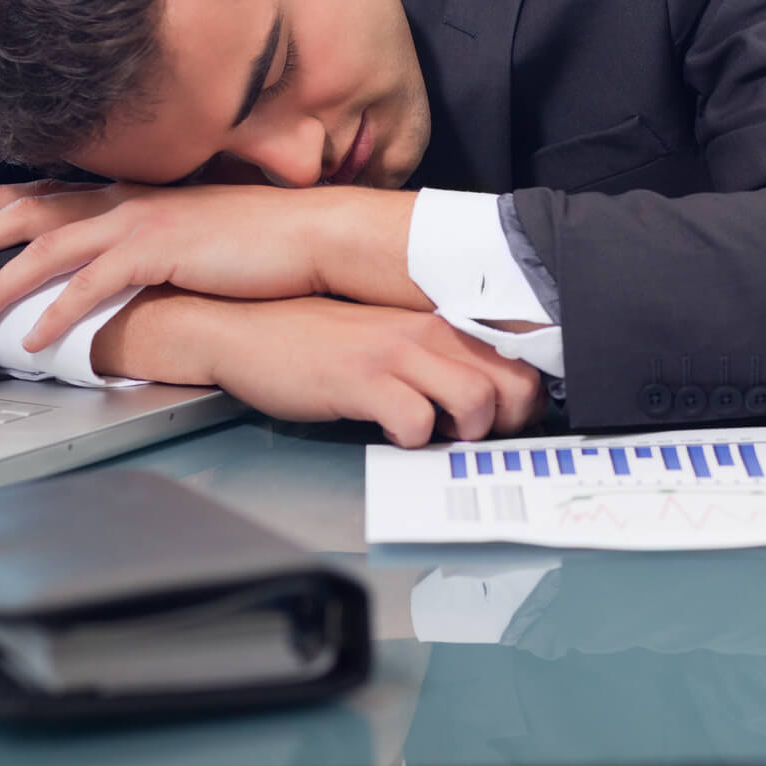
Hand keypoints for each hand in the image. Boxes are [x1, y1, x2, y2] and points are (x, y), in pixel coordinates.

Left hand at [0, 178, 335, 338]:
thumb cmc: (269, 236)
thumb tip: (144, 258)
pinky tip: (33, 340)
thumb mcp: (203, 228)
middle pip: (34, 215)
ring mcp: (140, 224)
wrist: (312, 232)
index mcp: (139, 194)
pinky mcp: (156, 252)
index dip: (4, 197)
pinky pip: (90, 288)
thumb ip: (165, 237)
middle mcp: (129, 201)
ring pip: (47, 252)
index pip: (56, 193)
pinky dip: (56, 314)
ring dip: (0, 285)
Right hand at [99, 290, 543, 445]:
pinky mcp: (361, 378)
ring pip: (478, 402)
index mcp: (439, 325)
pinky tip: (388, 433)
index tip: (498, 427)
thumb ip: (434, 366)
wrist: (243, 330)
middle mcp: (427, 333)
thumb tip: (479, 409)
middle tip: (468, 438)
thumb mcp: (387, 345)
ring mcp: (396, 354)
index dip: (521, 407)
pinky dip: (411, 440)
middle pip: (518, 386)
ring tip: (430, 435)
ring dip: (463, 433)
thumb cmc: (315, 344)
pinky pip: (416, 422)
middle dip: (506, 426)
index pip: (521, 364)